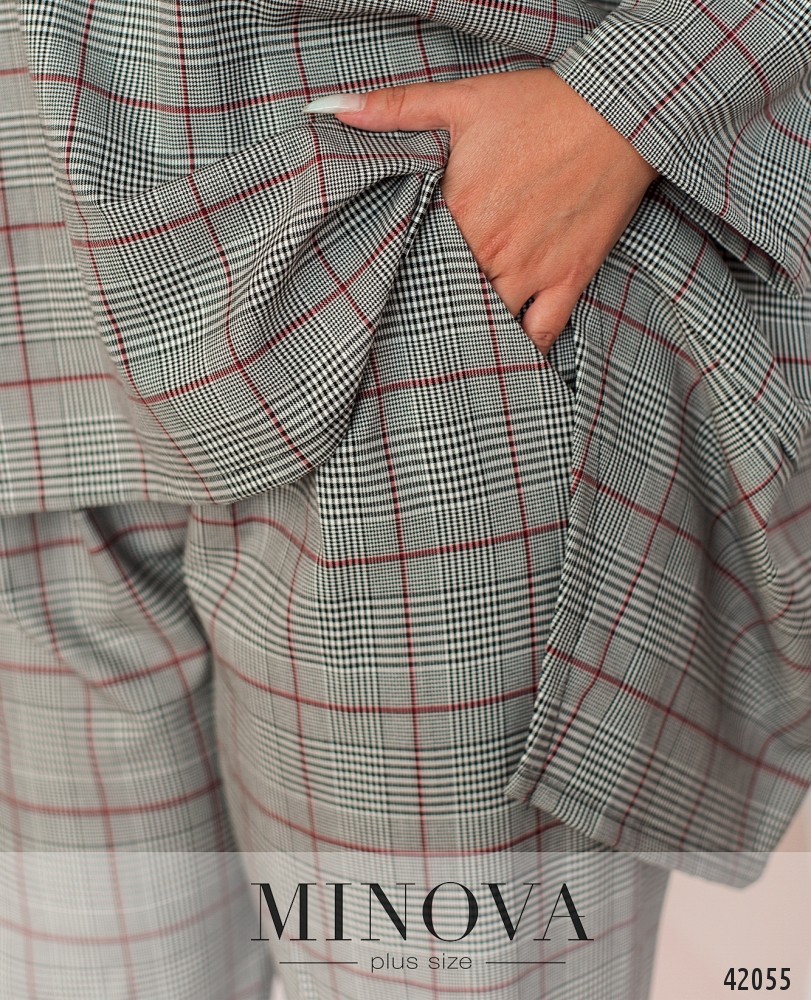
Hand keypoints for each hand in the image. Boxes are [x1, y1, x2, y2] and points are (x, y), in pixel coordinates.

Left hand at [306, 69, 658, 353]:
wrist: (619, 113)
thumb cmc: (541, 106)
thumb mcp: (462, 99)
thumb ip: (395, 109)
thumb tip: (331, 108)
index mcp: (457, 212)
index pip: (412, 260)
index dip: (399, 276)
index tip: (385, 288)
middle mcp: (489, 249)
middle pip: (446, 298)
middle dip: (430, 310)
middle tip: (411, 329)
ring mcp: (530, 271)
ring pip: (488, 322)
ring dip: (471, 331)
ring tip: (451, 347)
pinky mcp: (568, 280)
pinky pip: (541, 334)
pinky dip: (525, 349)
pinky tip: (507, 354)